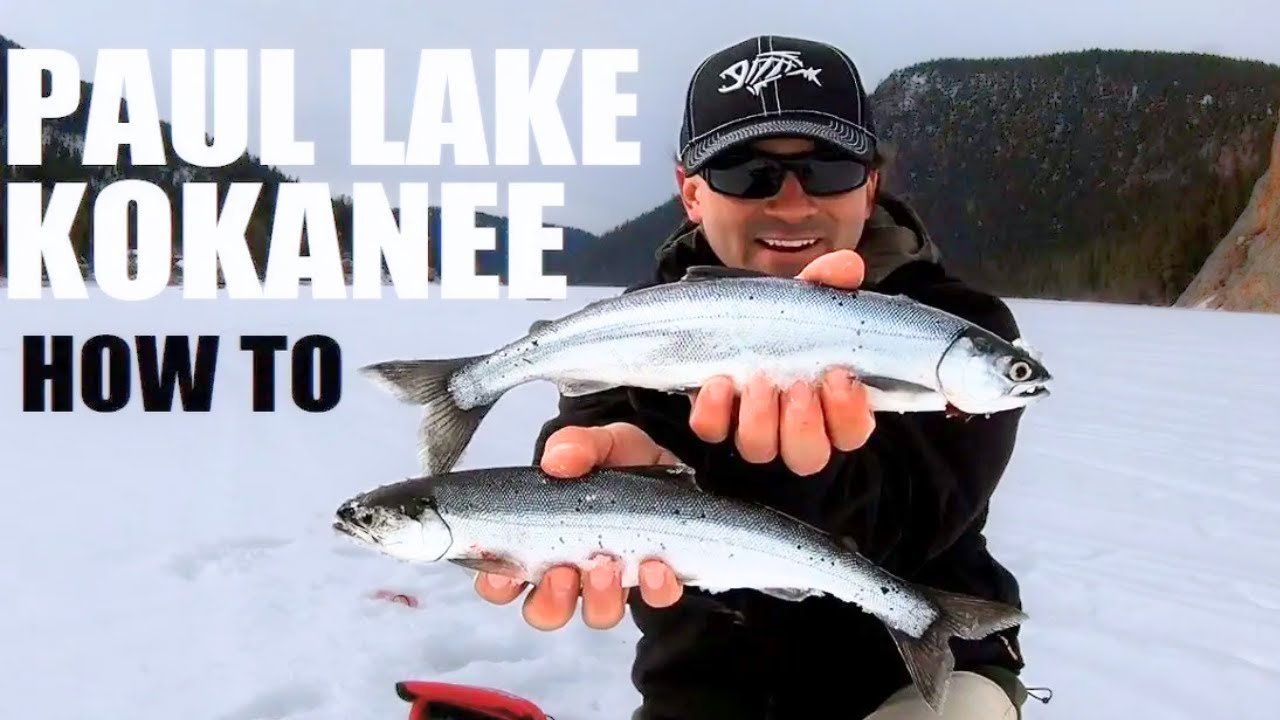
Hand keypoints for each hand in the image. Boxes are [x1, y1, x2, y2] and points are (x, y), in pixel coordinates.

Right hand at [474, 422, 684, 630]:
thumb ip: (576, 445)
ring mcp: (613, 581)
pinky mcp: (655, 581)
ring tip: (607, 564)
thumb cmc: (620, 460)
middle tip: (562, 572)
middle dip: (551, 599)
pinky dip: (655, 587)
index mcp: (542, 541)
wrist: (671, 464)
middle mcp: (571, 571)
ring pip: (598, 614)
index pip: (503, 580)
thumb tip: (557, 461)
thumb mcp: (598, 442)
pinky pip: (655, 598)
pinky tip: (656, 566)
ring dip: (600, 597)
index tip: (505, 574)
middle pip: (545, 610)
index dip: (497, 585)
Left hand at [688, 250, 876, 475]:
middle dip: (804, 425)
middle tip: (798, 387)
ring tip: (757, 381)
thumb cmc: (784, 320)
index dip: (849, 415)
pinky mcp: (717, 421)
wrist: (732, 318)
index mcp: (832, 406)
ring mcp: (754, 429)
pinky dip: (714, 411)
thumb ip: (828, 283)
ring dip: (760, 419)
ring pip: (761, 449)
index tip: (841, 378)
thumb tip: (847, 268)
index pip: (852, 432)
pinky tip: (718, 382)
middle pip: (808, 456)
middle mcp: (795, 428)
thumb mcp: (807, 298)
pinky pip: (713, 431)